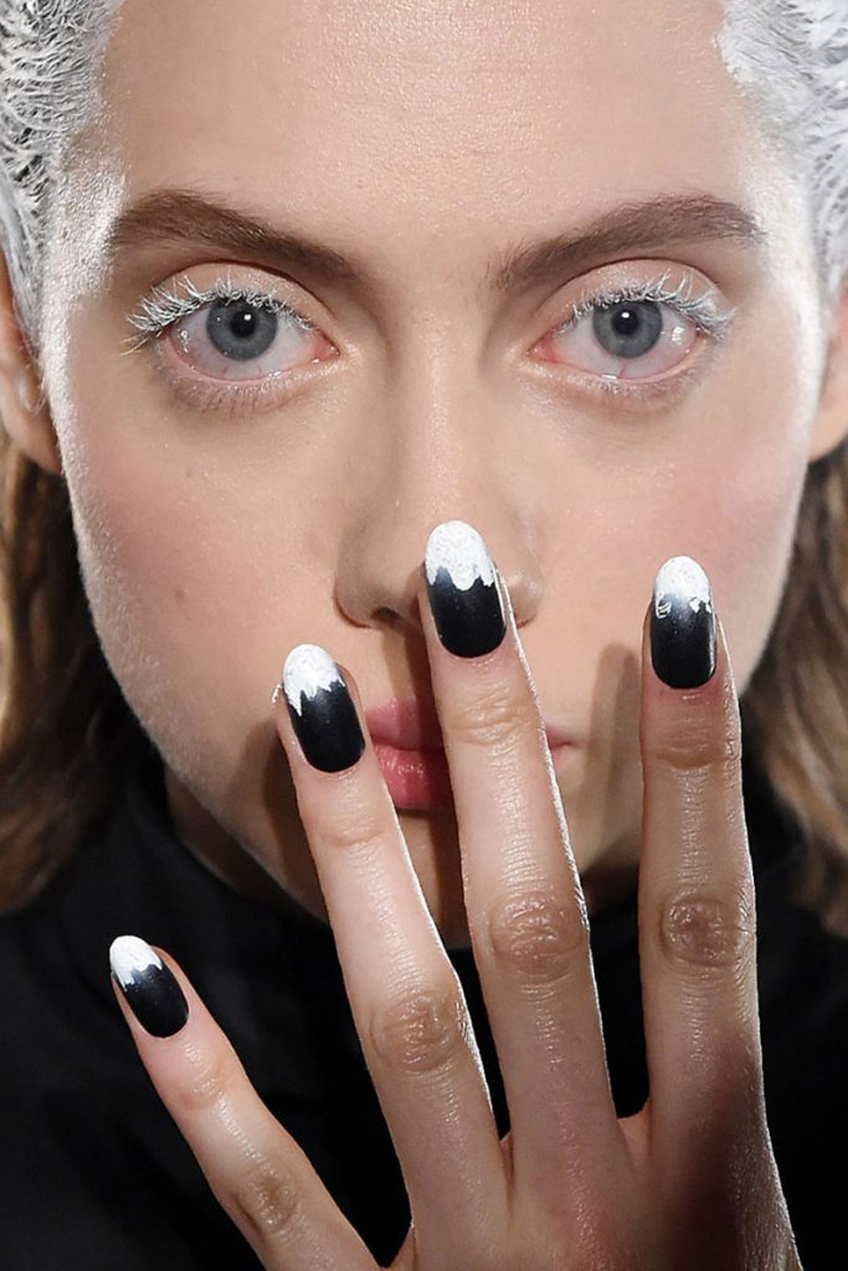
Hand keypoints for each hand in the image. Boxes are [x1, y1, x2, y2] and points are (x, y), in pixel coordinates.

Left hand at [109, 518, 802, 1268]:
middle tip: (454, 583)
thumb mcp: (750, 1239)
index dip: (700, 759)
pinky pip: (274, 1200)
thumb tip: (675, 923)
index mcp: (719, 1171)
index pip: (705, 918)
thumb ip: (710, 1093)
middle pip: (539, 928)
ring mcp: (472, 1267)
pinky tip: (139, 969)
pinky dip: (206, 1091)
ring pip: (399, 1019)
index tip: (682, 610)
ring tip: (298, 697)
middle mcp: (595, 1200)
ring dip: (351, 852)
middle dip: (503, 744)